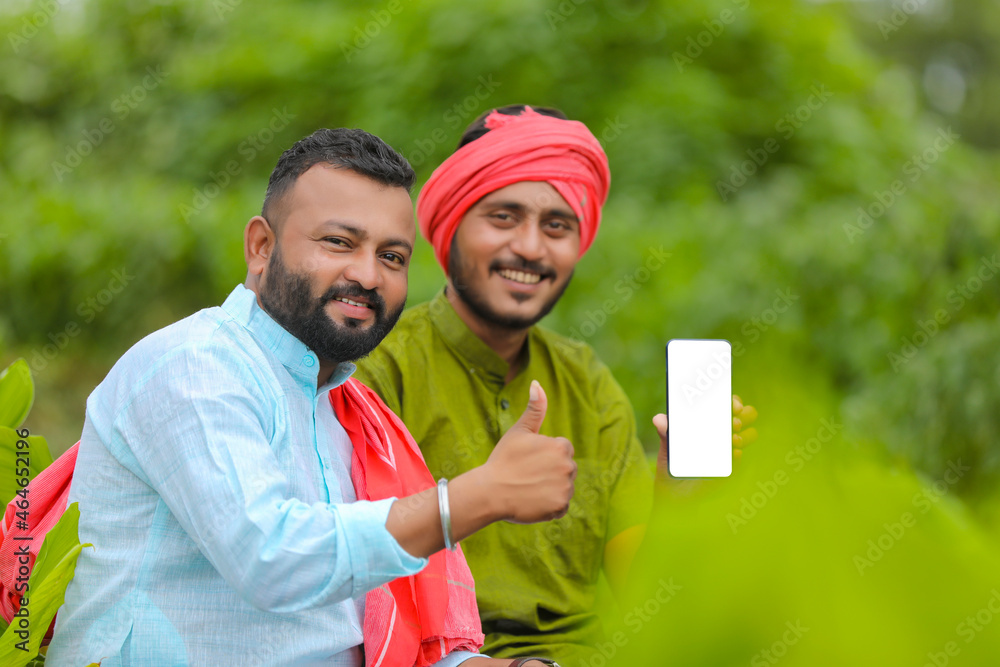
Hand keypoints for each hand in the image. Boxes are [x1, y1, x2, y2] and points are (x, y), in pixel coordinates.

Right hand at [482, 380, 575, 522]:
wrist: (490, 492)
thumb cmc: (503, 459)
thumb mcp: (519, 431)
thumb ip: (534, 409)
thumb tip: (537, 383)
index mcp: (560, 447)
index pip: (563, 450)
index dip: (545, 455)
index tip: (529, 461)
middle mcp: (568, 467)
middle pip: (566, 469)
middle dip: (551, 472)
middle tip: (528, 475)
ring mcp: (565, 489)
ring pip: (564, 488)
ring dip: (551, 489)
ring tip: (528, 488)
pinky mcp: (560, 508)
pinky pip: (561, 507)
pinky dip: (549, 506)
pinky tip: (532, 501)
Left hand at [653, 394, 758, 477]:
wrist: (672, 499)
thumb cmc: (670, 470)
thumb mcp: (666, 451)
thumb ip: (665, 434)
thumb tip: (659, 419)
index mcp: (707, 424)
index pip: (726, 405)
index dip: (732, 401)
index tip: (732, 405)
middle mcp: (721, 436)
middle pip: (744, 416)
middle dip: (743, 415)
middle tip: (733, 422)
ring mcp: (727, 453)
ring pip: (748, 435)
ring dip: (743, 434)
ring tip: (731, 438)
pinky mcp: (728, 471)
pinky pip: (738, 460)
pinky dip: (736, 455)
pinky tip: (732, 453)